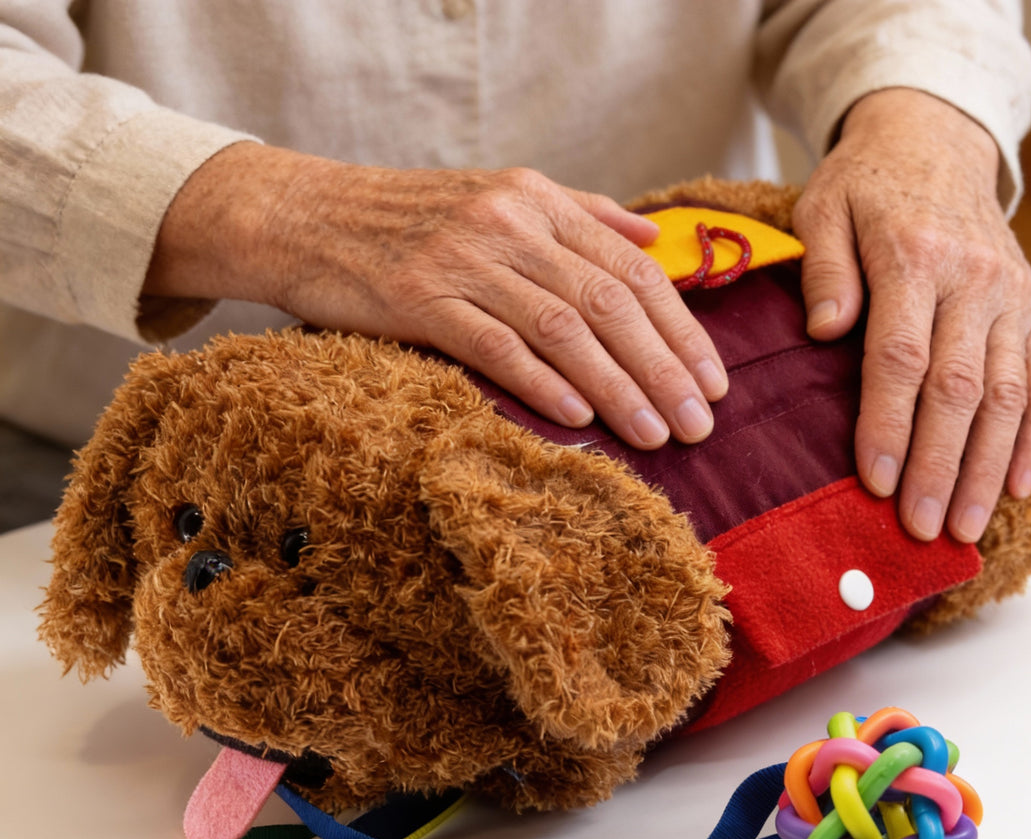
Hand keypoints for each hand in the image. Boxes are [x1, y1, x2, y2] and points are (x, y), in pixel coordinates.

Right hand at [145, 146, 727, 448]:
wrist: (304, 216)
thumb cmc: (409, 220)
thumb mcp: (500, 197)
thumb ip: (582, 214)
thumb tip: (653, 234)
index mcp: (538, 201)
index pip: (632, 268)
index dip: (681, 328)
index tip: (714, 380)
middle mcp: (510, 224)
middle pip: (609, 302)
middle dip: (664, 368)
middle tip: (700, 424)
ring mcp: (464, 259)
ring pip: (563, 328)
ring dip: (616, 387)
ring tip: (655, 435)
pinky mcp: (419, 298)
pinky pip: (496, 345)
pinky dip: (543, 383)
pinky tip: (579, 419)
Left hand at [792, 88, 1030, 541]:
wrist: (935, 144)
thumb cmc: (863, 187)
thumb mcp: (823, 209)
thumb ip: (824, 269)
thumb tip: (824, 330)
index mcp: (914, 257)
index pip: (900, 357)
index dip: (888, 425)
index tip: (875, 483)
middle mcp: (973, 280)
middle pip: (959, 389)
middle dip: (940, 466)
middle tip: (922, 529)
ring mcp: (1011, 298)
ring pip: (1006, 396)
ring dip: (987, 468)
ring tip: (966, 529)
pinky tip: (1014, 487)